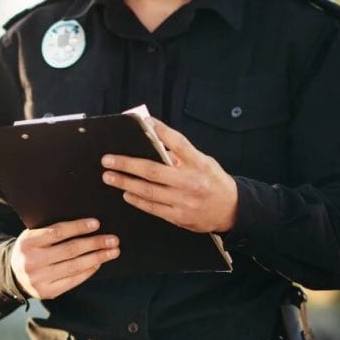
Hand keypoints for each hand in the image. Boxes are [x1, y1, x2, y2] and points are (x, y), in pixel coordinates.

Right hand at [10, 218, 119, 299]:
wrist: (13, 274)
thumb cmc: (31, 249)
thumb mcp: (33, 236)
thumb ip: (52, 231)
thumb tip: (87, 225)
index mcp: (28, 242)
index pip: (57, 232)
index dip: (78, 227)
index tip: (96, 224)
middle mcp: (32, 261)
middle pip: (70, 250)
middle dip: (95, 244)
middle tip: (113, 240)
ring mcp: (39, 279)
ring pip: (74, 266)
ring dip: (97, 258)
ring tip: (112, 251)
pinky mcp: (47, 292)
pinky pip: (73, 280)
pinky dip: (88, 271)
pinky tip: (98, 263)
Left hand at [101, 117, 238, 232]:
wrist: (231, 210)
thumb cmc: (215, 182)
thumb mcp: (205, 162)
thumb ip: (182, 156)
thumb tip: (155, 145)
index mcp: (198, 164)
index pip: (178, 143)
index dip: (161, 131)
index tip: (146, 122)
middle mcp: (190, 182)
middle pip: (153, 171)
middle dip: (127, 164)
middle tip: (108, 160)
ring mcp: (183, 201)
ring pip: (148, 191)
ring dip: (125, 183)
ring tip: (109, 176)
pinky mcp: (178, 217)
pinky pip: (153, 208)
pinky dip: (137, 200)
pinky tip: (125, 193)